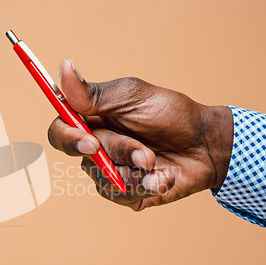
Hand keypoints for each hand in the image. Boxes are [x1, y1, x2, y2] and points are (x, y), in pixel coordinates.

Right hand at [48, 59, 233, 210]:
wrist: (205, 144)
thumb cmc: (170, 114)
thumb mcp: (133, 96)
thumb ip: (95, 93)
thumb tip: (63, 68)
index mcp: (92, 119)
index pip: (60, 131)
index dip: (67, 138)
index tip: (90, 141)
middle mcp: (96, 147)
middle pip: (85, 157)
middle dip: (120, 152)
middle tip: (145, 151)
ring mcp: (111, 171)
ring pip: (104, 179)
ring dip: (136, 171)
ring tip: (158, 163)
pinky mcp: (126, 193)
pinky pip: (122, 196)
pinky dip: (147, 185)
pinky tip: (164, 176)